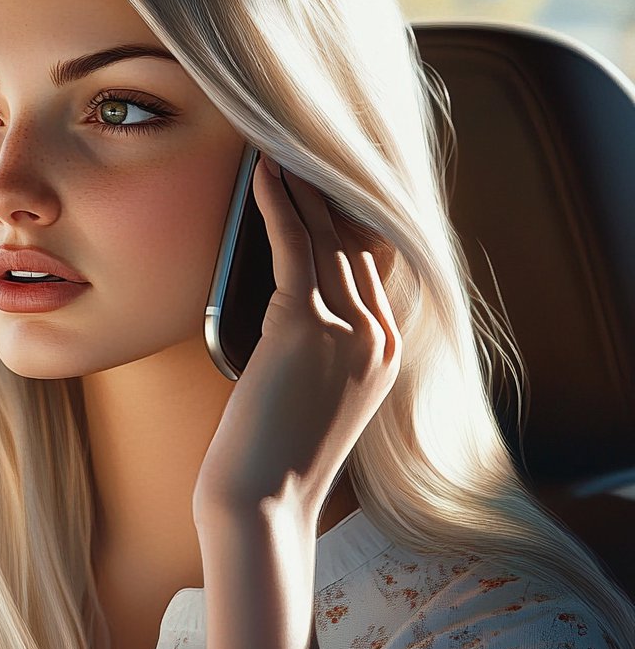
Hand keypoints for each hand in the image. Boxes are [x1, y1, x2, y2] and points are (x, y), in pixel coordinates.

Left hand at [193, 154, 401, 523]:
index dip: (345, 217)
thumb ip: (322, 348)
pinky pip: (295, 247)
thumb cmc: (274, 455)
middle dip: (326, 191)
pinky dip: (279, 205)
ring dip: (302, 187)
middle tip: (299, 147)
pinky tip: (263, 176)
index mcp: (386, 353)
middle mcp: (379, 337)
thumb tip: (295, 302)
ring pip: (328, 237)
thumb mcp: (314, 396)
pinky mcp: (306, 327)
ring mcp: (349, 331)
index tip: (322, 181)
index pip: (370, 266)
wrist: (262, 502)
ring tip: (279, 148)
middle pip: (355, 242)